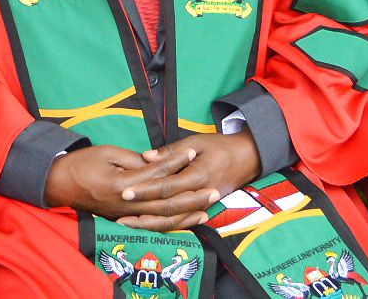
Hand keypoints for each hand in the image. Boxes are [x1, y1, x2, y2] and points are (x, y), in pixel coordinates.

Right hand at [43, 144, 217, 231]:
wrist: (58, 185)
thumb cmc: (80, 164)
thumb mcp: (106, 153)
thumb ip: (133, 160)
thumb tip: (155, 162)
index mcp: (121, 183)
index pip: (156, 173)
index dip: (176, 162)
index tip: (193, 152)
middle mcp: (126, 203)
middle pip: (166, 202)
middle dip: (192, 196)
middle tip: (214, 188)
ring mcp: (125, 215)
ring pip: (163, 219)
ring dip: (187, 214)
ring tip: (208, 207)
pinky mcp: (124, 220)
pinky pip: (153, 225)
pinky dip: (172, 224)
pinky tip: (187, 220)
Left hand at [117, 131, 261, 229]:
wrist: (248, 158)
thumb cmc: (219, 146)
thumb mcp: (196, 142)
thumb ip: (170, 152)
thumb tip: (146, 157)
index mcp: (198, 176)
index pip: (166, 187)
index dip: (145, 190)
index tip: (124, 192)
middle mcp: (200, 195)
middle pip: (168, 209)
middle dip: (142, 212)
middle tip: (119, 216)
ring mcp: (204, 205)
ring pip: (174, 220)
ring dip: (150, 224)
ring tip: (127, 225)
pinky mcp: (204, 209)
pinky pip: (182, 221)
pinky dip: (164, 226)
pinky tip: (147, 227)